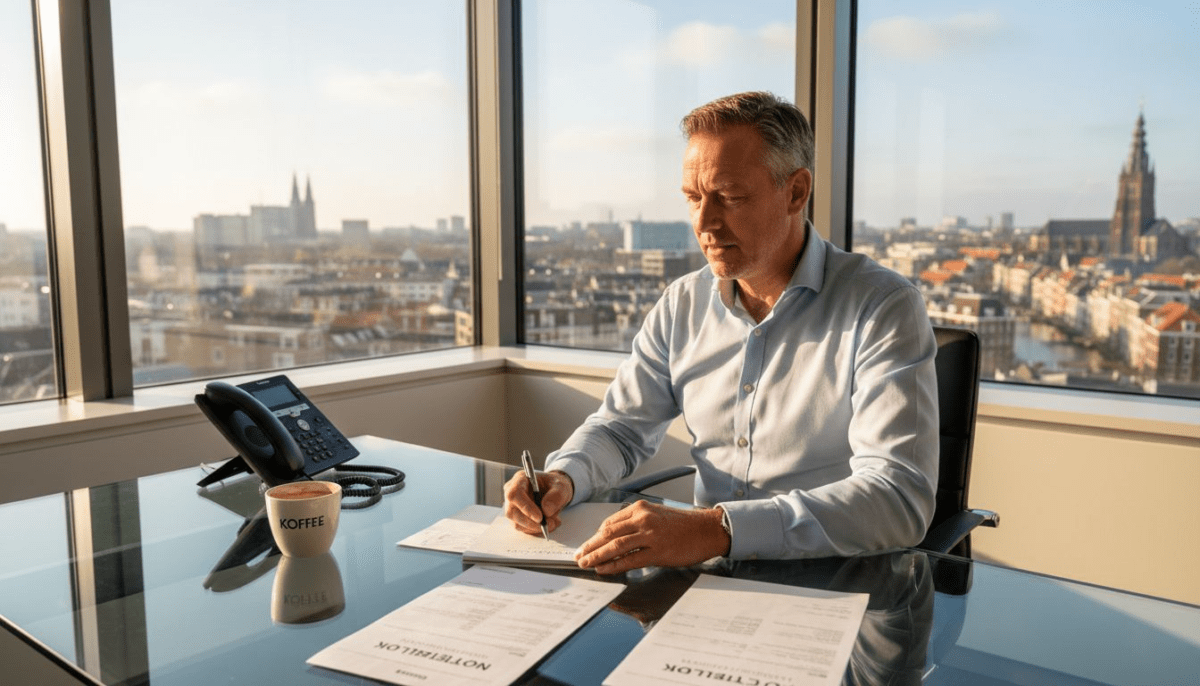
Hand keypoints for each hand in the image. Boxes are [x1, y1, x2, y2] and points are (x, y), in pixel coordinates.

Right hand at [503, 469, 573, 534]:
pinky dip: (536, 530)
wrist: (554, 491)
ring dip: (535, 528)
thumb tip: (546, 510)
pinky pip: (523, 529)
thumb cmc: (555, 485)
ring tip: (553, 523)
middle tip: (550, 524)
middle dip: (532, 523)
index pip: (514, 494)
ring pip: (516, 523)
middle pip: (512, 512)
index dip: (525, 507)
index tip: (540, 517)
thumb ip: (556, 496)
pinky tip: (549, 524)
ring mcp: (512, 507)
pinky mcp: (516, 518)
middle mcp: (512, 493)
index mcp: (520, 479)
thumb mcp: (561, 487)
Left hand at [574, 501, 730, 574]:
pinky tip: (603, 569)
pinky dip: (613, 565)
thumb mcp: (656, 515)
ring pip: (614, 546)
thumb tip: (615, 537)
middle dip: (590, 546)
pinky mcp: (657, 551)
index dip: (595, 536)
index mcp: (640, 508)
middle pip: (608, 533)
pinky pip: (629, 560)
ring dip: (596, 556)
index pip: (610, 523)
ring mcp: (649, 535)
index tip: (587, 545)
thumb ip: (636, 522)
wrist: (706, 530)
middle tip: (579, 556)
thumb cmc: (683, 524)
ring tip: (585, 564)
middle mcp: (642, 519)